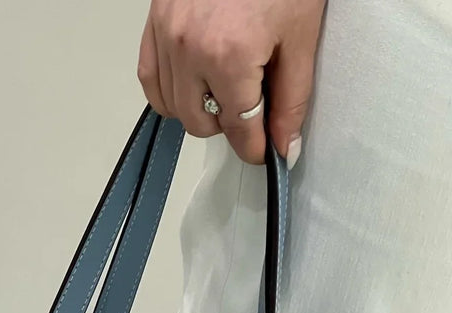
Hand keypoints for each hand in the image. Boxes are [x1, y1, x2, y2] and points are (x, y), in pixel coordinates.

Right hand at [138, 0, 325, 164]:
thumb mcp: (300, 35)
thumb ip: (292, 97)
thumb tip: (283, 146)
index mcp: (229, 56)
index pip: (239, 128)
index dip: (255, 147)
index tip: (263, 150)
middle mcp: (191, 50)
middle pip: (202, 124)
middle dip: (228, 125)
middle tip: (251, 104)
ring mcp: (167, 36)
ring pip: (174, 108)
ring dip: (200, 109)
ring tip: (225, 87)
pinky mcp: (155, 23)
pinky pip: (151, 79)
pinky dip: (170, 92)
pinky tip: (193, 84)